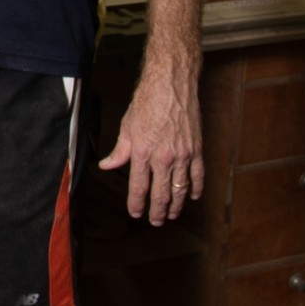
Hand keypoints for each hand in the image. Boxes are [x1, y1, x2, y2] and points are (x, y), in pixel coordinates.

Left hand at [96, 64, 202, 226]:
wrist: (171, 84)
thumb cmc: (148, 101)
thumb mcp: (126, 126)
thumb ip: (119, 151)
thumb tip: (107, 166)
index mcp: (142, 152)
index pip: (138, 187)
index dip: (137, 204)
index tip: (136, 212)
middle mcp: (163, 158)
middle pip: (160, 194)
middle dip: (157, 212)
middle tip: (155, 221)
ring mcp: (182, 155)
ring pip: (179, 189)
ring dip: (175, 205)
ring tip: (171, 214)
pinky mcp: (196, 149)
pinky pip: (197, 175)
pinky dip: (195, 188)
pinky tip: (192, 196)